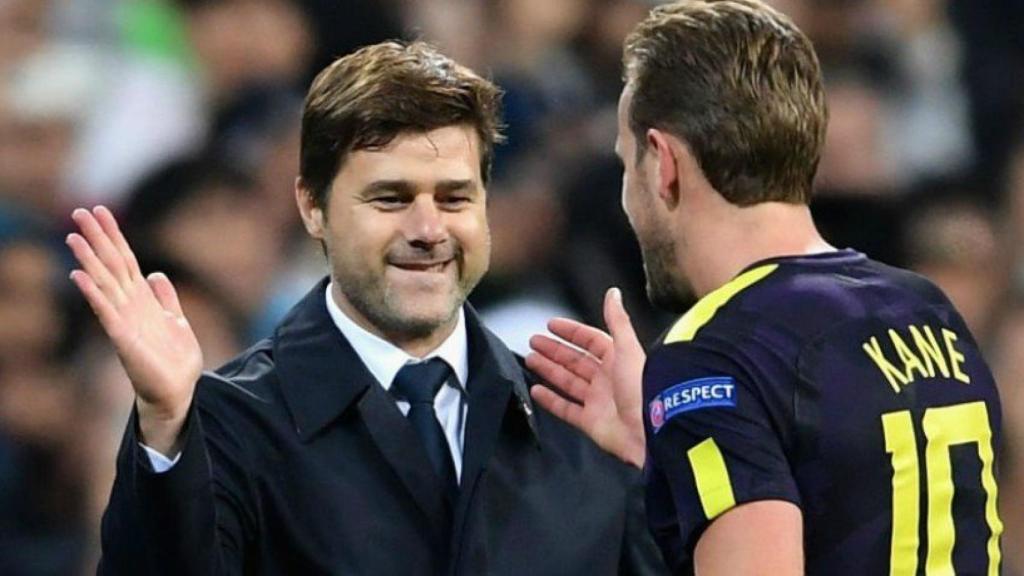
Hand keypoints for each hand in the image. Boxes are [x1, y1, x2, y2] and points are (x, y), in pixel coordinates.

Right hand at [66, 206, 202, 453]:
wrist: (177, 391)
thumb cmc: (174, 360)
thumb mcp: (177, 320)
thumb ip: (166, 298)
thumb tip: (157, 274)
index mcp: (142, 299)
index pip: (126, 260)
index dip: (115, 235)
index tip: (101, 210)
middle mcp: (129, 305)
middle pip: (111, 264)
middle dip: (97, 238)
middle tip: (79, 211)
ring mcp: (124, 320)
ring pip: (104, 283)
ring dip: (89, 259)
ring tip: (73, 236)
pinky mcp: (123, 338)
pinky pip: (105, 311)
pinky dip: (93, 293)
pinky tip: (79, 275)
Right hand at [527, 288, 646, 467]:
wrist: (650, 429)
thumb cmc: (644, 388)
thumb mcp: (628, 348)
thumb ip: (617, 320)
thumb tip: (613, 293)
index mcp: (618, 360)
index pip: (591, 340)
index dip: (571, 331)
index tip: (551, 325)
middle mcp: (608, 379)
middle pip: (575, 360)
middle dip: (555, 350)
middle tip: (534, 341)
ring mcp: (599, 401)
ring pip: (568, 382)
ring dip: (549, 370)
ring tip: (531, 359)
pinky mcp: (591, 422)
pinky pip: (566, 408)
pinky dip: (550, 400)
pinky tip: (537, 391)